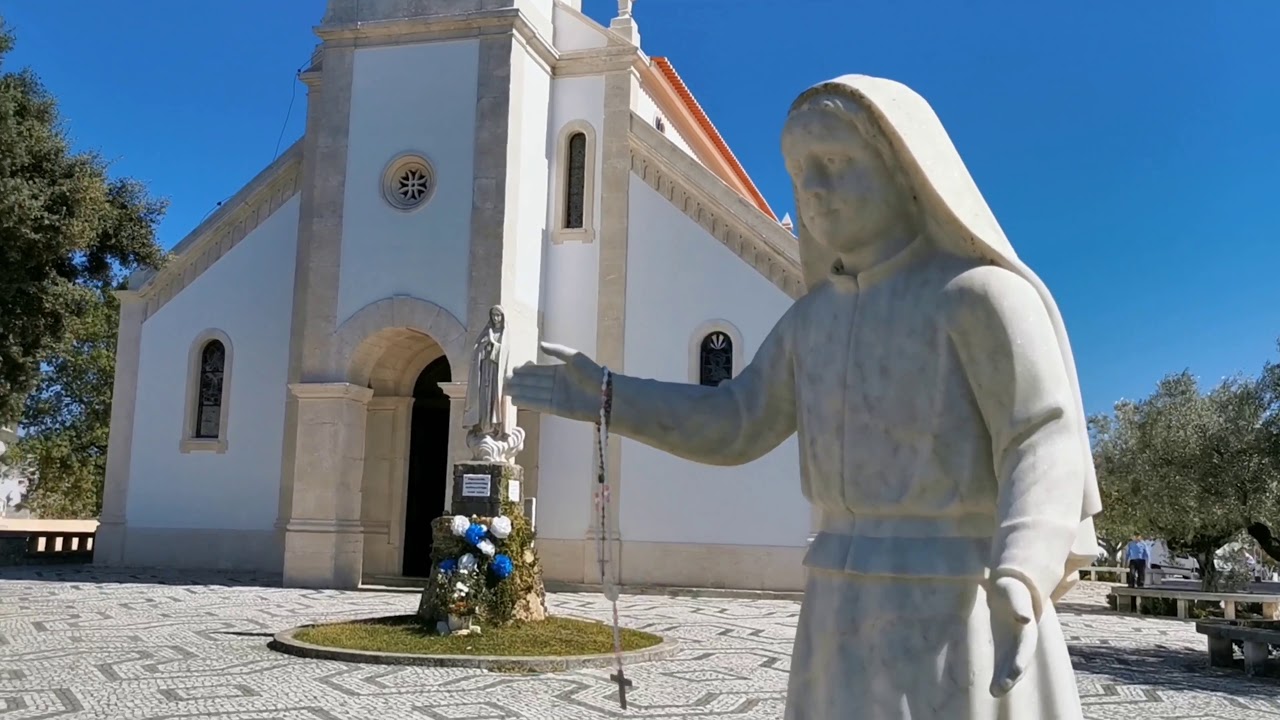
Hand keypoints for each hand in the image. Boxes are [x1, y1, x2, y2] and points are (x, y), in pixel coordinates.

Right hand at [505, 342, 604, 422]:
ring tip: (506, 390)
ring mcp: (556, 396)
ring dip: (520, 392)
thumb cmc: (591, 373)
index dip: (526, 370)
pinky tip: (516, 400)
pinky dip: (528, 402)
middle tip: (504, 381)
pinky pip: (539, 404)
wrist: (605, 393)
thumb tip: (540, 344)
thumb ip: (556, 351)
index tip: (513, 370)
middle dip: (520, 381)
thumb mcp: (574, 357)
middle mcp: (556, 384)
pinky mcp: (557, 409)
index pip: (539, 371)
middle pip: (534, 382)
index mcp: (561, 371)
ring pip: (534, 393)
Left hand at [988, 575, 1037, 697]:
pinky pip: (1003, 665)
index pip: (1026, 647)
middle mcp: (1024, 642)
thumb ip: (1019, 606)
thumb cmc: (1012, 591)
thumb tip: (1025, 618)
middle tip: (1000, 689)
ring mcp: (1015, 647)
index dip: (1021, 658)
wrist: (1011, 591)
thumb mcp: (1014, 594)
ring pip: (1012, 668)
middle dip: (1012, 676)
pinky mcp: (1005, 649)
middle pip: (1020, 661)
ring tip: (995, 693)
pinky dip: (1000, 677)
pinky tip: (993, 690)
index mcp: (1028, 629)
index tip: (1016, 670)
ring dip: (1006, 681)